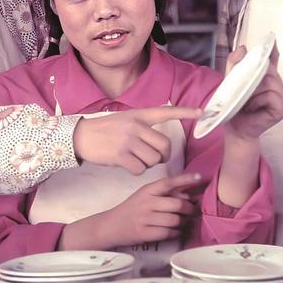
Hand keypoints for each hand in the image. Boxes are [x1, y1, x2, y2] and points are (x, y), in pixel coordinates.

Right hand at [72, 172, 205, 249]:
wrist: (111, 225)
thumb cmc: (132, 209)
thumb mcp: (144, 195)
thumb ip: (164, 193)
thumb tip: (188, 194)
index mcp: (147, 190)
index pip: (168, 182)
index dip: (185, 179)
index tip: (200, 177)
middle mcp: (146, 203)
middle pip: (177, 204)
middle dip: (188, 208)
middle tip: (190, 210)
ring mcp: (145, 219)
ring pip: (175, 220)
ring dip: (183, 222)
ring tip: (181, 222)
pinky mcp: (145, 233)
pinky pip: (169, 233)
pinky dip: (176, 233)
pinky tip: (174, 231)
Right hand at [73, 106, 201, 173]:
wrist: (80, 136)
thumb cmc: (104, 130)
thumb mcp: (124, 120)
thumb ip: (142, 127)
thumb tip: (159, 145)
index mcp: (139, 115)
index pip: (166, 112)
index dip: (185, 112)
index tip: (201, 112)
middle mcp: (136, 126)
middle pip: (165, 146)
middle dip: (164, 156)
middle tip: (156, 158)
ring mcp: (129, 141)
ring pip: (154, 160)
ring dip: (148, 164)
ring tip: (136, 159)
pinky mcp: (121, 155)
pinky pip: (140, 169)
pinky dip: (137, 170)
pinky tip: (128, 165)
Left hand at [226, 43, 282, 142]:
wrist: (235, 129)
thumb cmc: (234, 107)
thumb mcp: (230, 82)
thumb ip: (235, 65)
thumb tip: (243, 47)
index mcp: (266, 78)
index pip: (272, 60)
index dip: (272, 50)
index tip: (272, 39)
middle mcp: (277, 85)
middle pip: (268, 70)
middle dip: (253, 77)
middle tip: (243, 91)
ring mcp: (282, 96)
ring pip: (270, 82)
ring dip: (254, 92)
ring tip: (248, 103)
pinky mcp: (282, 107)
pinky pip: (271, 96)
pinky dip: (259, 101)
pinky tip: (253, 108)